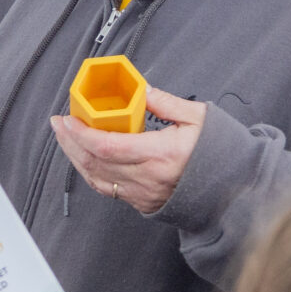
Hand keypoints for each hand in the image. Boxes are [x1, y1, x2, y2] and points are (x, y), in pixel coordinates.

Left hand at [48, 86, 206, 214]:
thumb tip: (141, 89)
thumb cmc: (218, 153)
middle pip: (94, 163)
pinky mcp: (141, 202)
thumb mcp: (198, 118)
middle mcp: (147, 177)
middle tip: (59, 124)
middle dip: (70, 142)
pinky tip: (83, 159)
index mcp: (161, 154)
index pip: (108, 146)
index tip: (69, 119)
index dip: (82, 134)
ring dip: (76, 157)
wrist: (231, 190)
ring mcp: (142, 193)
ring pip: (96, 178)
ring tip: (66, 138)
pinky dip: (90, 173)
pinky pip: (107, 189)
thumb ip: (166, 103)